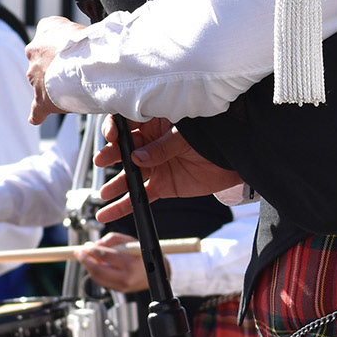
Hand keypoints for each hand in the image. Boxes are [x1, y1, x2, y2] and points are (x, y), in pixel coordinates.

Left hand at [26, 16, 85, 123]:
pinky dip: (39, 113)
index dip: (62, 42)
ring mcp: (36, 77)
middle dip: (58, 65)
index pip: (49, 33)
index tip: (75, 47)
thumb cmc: (91, 42)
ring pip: (42, 82)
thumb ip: (77, 30)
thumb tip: (86, 40)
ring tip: (79, 86)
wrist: (89, 62)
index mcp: (46, 30)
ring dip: (55, 84)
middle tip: (80, 68)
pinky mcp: (41, 99)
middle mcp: (35, 53)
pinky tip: (40, 115)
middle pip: (43, 59)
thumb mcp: (82, 25)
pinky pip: (36, 109)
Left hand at [75, 231, 148, 293]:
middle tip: (79, 252)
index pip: (105, 256)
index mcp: (131, 263)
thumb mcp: (131, 241)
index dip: (93, 250)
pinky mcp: (119, 290)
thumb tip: (95, 245)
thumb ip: (112, 240)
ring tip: (85, 258)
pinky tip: (94, 265)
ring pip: (97, 277)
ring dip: (88, 267)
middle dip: (85, 260)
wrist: (157, 272)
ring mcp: (122, 286)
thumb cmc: (144, 255)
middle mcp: (126, 277)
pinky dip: (95, 273)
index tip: (86, 246)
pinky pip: (102, 282)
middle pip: (97, 270)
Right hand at [95, 116, 243, 223]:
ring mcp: (155, 166)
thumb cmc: (212, 139)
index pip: (127, 123)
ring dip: (114, 184)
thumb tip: (137, 158)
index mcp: (156, 124)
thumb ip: (162, 147)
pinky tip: (107, 214)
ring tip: (104, 192)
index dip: (115, 128)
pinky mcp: (162, 185)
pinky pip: (139, 196)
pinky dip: (122, 206)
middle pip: (123, 149)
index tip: (112, 136)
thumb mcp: (186, 138)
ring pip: (128, 175)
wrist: (234, 161)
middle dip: (110, 155)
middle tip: (103, 161)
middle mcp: (150, 145)